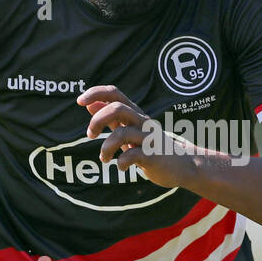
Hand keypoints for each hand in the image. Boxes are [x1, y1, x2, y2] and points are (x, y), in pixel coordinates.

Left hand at [77, 84, 196, 190]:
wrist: (182, 165)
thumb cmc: (152, 146)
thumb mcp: (130, 129)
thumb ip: (110, 118)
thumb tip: (89, 104)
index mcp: (135, 114)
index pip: (115, 93)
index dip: (96, 93)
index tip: (79, 101)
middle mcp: (142, 122)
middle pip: (117, 108)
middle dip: (97, 120)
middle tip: (90, 135)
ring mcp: (149, 138)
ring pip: (122, 134)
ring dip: (106, 148)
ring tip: (104, 158)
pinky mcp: (153, 156)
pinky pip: (131, 155)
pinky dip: (121, 163)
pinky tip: (121, 167)